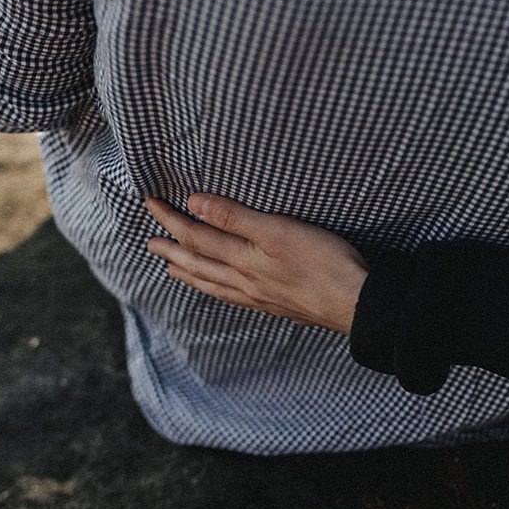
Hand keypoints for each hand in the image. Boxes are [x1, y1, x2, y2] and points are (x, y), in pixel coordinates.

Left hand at [143, 193, 370, 333]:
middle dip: (173, 250)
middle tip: (151, 242)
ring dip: (190, 274)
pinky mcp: (279, 305)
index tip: (151, 204)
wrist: (356, 303)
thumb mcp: (278, 231)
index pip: (197, 236)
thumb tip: (194, 204)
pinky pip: (234, 298)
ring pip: (214, 284)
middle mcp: (245, 280)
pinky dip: (218, 292)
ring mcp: (261, 296)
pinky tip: (223, 291)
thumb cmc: (324, 263)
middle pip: (200, 263)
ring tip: (173, 270)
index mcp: (244, 259)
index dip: (172, 219)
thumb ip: (235, 217)